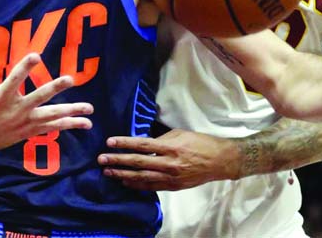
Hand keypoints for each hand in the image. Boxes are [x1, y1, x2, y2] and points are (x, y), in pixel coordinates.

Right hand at [0, 51, 92, 158]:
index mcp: (2, 97)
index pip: (14, 79)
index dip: (25, 68)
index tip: (36, 56)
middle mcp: (17, 110)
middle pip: (39, 97)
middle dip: (55, 88)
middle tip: (70, 79)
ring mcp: (26, 122)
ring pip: (52, 116)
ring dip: (72, 111)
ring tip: (90, 108)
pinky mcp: (31, 130)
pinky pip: (54, 128)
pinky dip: (70, 125)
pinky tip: (86, 123)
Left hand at [98, 128, 237, 190]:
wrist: (219, 161)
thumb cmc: (200, 143)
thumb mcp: (180, 134)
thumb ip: (161, 139)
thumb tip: (143, 142)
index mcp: (171, 147)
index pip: (142, 145)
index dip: (124, 144)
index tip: (110, 142)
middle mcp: (169, 163)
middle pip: (138, 162)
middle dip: (118, 161)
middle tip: (102, 160)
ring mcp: (171, 177)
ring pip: (142, 177)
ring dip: (123, 175)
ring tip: (109, 172)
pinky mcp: (173, 187)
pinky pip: (151, 186)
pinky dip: (137, 185)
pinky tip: (125, 182)